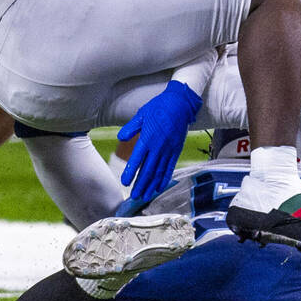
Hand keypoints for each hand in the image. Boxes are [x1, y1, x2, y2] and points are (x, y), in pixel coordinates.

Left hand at [117, 81, 202, 201]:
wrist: (180, 104)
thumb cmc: (158, 107)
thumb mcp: (141, 115)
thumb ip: (131, 128)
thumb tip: (120, 137)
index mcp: (147, 138)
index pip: (137, 159)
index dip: (131, 172)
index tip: (124, 183)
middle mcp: (158, 147)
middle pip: (148, 170)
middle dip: (141, 185)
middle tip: (134, 197)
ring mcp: (169, 150)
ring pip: (159, 172)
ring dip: (151, 185)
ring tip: (145, 196)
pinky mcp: (176, 150)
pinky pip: (170, 167)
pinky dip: (164, 179)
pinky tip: (159, 187)